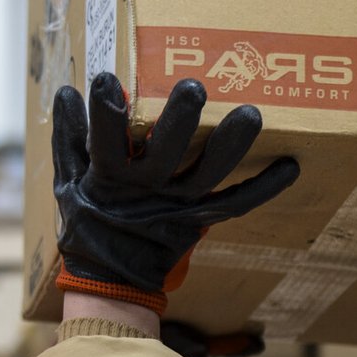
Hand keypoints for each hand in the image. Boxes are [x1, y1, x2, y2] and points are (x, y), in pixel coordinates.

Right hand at [52, 73, 299, 313]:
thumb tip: (66, 93)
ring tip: (251, 114)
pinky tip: (291, 166)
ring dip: (230, 145)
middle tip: (194, 87)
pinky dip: (264, 187)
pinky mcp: (199, 219)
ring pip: (207, 174)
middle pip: (164, 152)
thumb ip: (68, 139)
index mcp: (108, 178)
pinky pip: (236, 203)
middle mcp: (145, 189)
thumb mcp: (67, 180)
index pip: (104, 140)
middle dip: (179, 119)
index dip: (104, 111)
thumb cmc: (87, 220)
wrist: (110, 277)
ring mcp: (176, 205)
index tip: (104, 79)